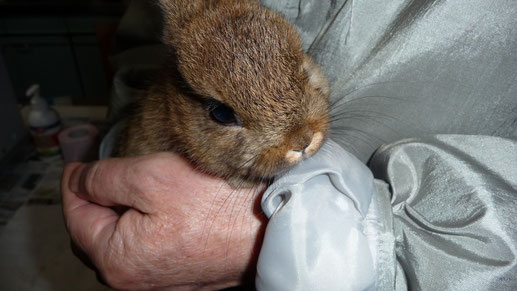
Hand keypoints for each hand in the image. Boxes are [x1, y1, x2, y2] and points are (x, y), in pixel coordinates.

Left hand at [61, 152, 265, 289]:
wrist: (273, 229)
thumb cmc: (216, 206)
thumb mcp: (150, 177)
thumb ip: (103, 179)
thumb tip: (78, 181)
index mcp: (117, 261)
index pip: (76, 218)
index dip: (73, 186)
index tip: (76, 165)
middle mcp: (134, 280)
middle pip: (97, 234)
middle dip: (93, 201)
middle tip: (100, 172)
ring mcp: (160, 280)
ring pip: (123, 241)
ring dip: (120, 212)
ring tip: (128, 185)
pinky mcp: (182, 273)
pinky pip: (148, 247)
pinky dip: (143, 224)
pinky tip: (156, 206)